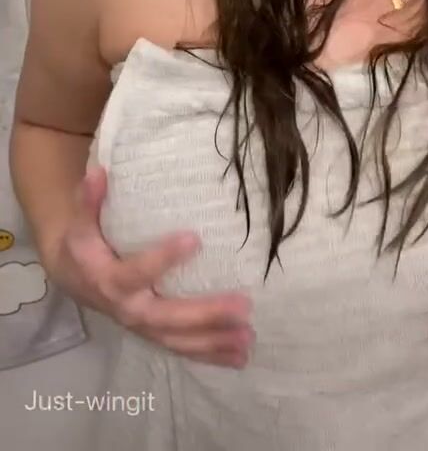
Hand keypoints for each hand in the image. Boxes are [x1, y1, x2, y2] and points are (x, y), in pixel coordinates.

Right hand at [45, 165, 253, 368]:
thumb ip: (90, 200)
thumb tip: (98, 172)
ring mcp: (143, 326)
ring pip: (179, 340)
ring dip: (215, 341)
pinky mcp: (156, 334)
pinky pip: (183, 349)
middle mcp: (128, 309)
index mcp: (110, 280)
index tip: (195, 238)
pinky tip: (241, 357)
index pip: (137, 273)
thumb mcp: (81, 221)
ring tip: (248, 338)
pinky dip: (211, 355)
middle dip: (206, 314)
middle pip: (168, 317)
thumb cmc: (85, 243)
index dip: (163, 258)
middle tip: (243, 305)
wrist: (75, 278)